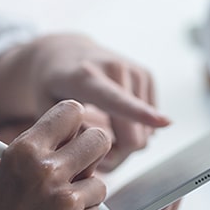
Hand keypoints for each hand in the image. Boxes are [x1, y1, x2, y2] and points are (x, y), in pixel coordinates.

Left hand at [0, 33, 170, 170]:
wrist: (63, 52)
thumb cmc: (49, 85)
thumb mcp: (44, 109)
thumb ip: (67, 133)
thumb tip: (103, 151)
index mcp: (85, 78)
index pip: (114, 100)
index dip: (139, 112)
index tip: (165, 122)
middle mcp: (115, 69)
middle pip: (134, 135)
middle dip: (117, 155)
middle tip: (92, 157)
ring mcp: (135, 72)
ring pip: (146, 134)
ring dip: (124, 145)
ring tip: (98, 135)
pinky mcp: (146, 76)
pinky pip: (149, 125)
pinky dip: (133, 131)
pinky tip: (112, 122)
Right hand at [0, 101, 111, 209]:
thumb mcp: (9, 173)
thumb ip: (42, 152)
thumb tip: (81, 133)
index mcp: (23, 150)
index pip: (72, 110)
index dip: (74, 124)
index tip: (72, 136)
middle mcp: (46, 169)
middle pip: (99, 138)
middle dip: (93, 153)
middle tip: (80, 169)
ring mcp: (66, 199)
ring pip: (101, 181)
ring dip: (85, 195)